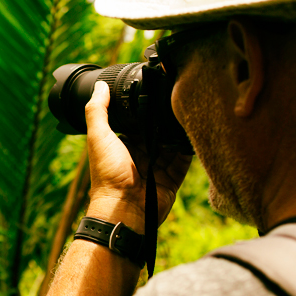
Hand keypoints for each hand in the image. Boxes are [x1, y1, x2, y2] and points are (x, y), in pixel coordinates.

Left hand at [84, 81, 192, 232]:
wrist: (124, 210)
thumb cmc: (107, 175)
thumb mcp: (98, 137)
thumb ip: (98, 110)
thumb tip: (100, 85)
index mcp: (123, 144)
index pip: (138, 121)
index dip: (146, 107)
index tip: (157, 89)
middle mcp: (142, 154)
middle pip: (158, 130)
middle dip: (166, 118)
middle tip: (179, 98)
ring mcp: (158, 166)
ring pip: (174, 143)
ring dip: (180, 131)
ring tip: (191, 112)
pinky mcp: (173, 177)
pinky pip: (186, 159)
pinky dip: (191, 148)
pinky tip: (197, 132)